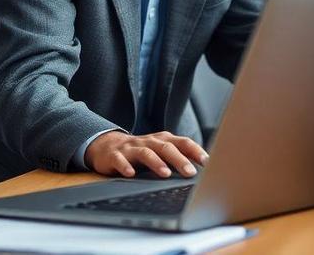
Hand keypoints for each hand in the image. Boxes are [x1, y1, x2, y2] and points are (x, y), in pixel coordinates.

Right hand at [84, 131, 208, 178]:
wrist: (106, 146)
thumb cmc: (139, 151)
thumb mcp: (159, 152)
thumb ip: (177, 158)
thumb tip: (201, 173)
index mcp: (162, 140)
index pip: (182, 142)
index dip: (195, 151)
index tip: (207, 162)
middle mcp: (148, 142)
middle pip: (166, 147)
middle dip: (179, 159)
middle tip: (190, 172)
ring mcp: (131, 148)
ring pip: (146, 153)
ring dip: (156, 163)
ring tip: (165, 174)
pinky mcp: (115, 155)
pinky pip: (120, 160)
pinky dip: (125, 166)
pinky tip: (130, 174)